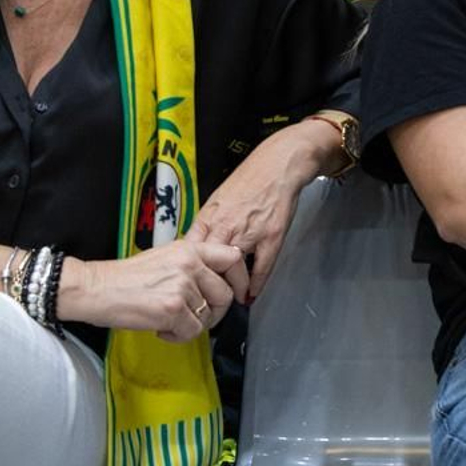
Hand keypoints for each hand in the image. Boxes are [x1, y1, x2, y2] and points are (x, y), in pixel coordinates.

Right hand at [58, 241, 249, 341]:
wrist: (96, 288)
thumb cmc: (127, 277)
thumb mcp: (166, 257)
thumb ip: (193, 265)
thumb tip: (217, 282)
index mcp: (190, 249)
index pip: (233, 258)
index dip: (239, 279)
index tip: (235, 292)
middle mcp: (190, 264)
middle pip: (225, 294)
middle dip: (214, 312)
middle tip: (195, 317)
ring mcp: (182, 286)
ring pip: (207, 317)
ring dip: (191, 325)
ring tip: (169, 321)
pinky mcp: (172, 309)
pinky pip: (192, 332)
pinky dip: (178, 337)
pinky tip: (161, 329)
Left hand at [188, 118, 337, 299]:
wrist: (278, 164)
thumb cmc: (249, 179)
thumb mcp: (218, 198)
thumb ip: (206, 223)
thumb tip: (193, 246)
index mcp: (209, 216)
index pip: (190, 251)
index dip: (186, 272)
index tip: (186, 285)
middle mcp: (226, 225)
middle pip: (208, 265)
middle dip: (206, 286)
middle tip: (207, 301)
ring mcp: (250, 231)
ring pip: (233, 269)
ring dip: (231, 289)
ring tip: (229, 301)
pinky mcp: (272, 235)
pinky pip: (261, 267)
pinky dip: (256, 284)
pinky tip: (252, 293)